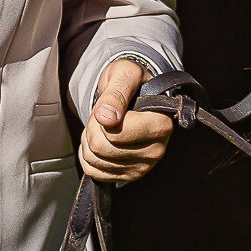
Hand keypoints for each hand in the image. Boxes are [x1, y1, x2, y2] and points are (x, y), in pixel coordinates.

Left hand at [80, 58, 174, 183]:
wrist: (135, 96)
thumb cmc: (132, 84)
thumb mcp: (124, 75)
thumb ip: (115, 93)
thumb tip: (106, 118)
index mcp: (161, 125)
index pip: (115, 133)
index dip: (102, 117)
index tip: (110, 105)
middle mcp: (156, 150)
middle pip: (101, 148)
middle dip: (93, 128)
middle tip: (104, 115)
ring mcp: (143, 166)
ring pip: (95, 160)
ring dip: (89, 140)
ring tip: (104, 126)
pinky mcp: (129, 176)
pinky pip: (94, 171)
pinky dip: (89, 155)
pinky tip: (102, 141)